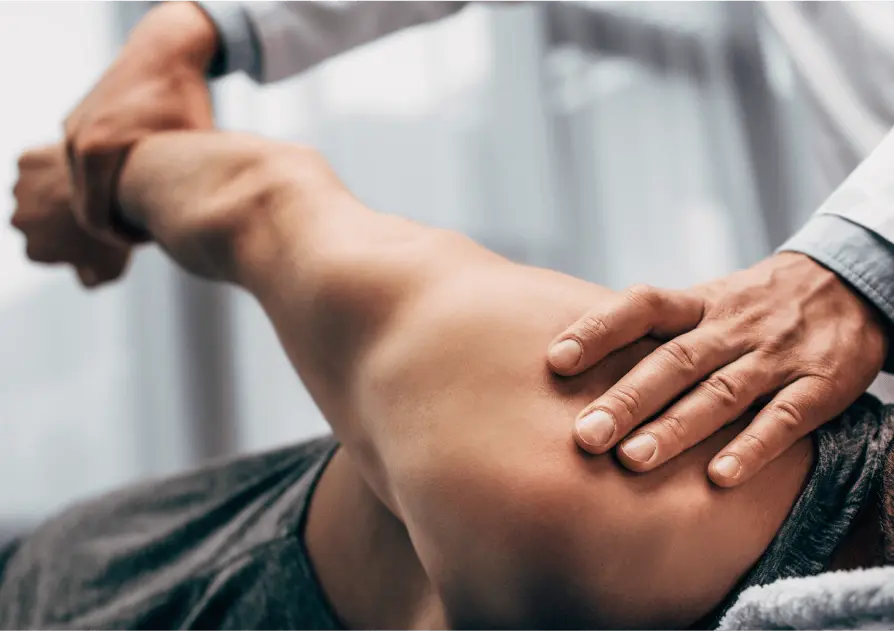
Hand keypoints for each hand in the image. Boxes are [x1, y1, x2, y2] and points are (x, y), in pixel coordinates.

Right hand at [11, 143, 130, 287]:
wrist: (118, 190)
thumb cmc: (117, 234)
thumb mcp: (110, 270)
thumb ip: (90, 280)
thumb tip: (85, 279)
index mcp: (34, 251)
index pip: (47, 249)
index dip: (68, 242)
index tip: (88, 234)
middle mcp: (19, 222)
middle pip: (36, 220)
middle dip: (54, 217)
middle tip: (86, 210)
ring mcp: (20, 191)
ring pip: (32, 191)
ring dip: (49, 191)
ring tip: (82, 189)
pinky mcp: (26, 162)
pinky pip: (36, 164)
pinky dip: (51, 165)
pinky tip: (77, 170)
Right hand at [63, 1, 216, 242]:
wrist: (164, 52)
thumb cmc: (186, 102)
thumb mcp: (191, 150)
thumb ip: (187, 190)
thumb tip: (203, 233)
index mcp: (98, 153)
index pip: (95, 220)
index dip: (123, 239)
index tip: (151, 240)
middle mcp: (76, 142)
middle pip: (86, 206)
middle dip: (116, 223)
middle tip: (150, 228)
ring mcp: (71, 130)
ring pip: (84, 186)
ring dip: (110, 201)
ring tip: (146, 204)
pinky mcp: (75, 122)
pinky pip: (84, 165)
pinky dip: (104, 179)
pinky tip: (137, 179)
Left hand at [547, 253, 887, 485]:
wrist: (849, 285)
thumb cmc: (751, 306)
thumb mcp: (705, 301)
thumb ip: (654, 330)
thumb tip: (573, 357)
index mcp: (699, 303)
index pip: (643, 305)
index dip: (599, 329)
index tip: (556, 360)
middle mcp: (732, 328)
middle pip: (675, 361)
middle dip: (628, 399)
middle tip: (585, 435)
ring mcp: (776, 357)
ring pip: (721, 393)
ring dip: (677, 428)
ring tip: (633, 459)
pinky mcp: (820, 386)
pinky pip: (785, 420)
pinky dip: (753, 448)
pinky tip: (720, 478)